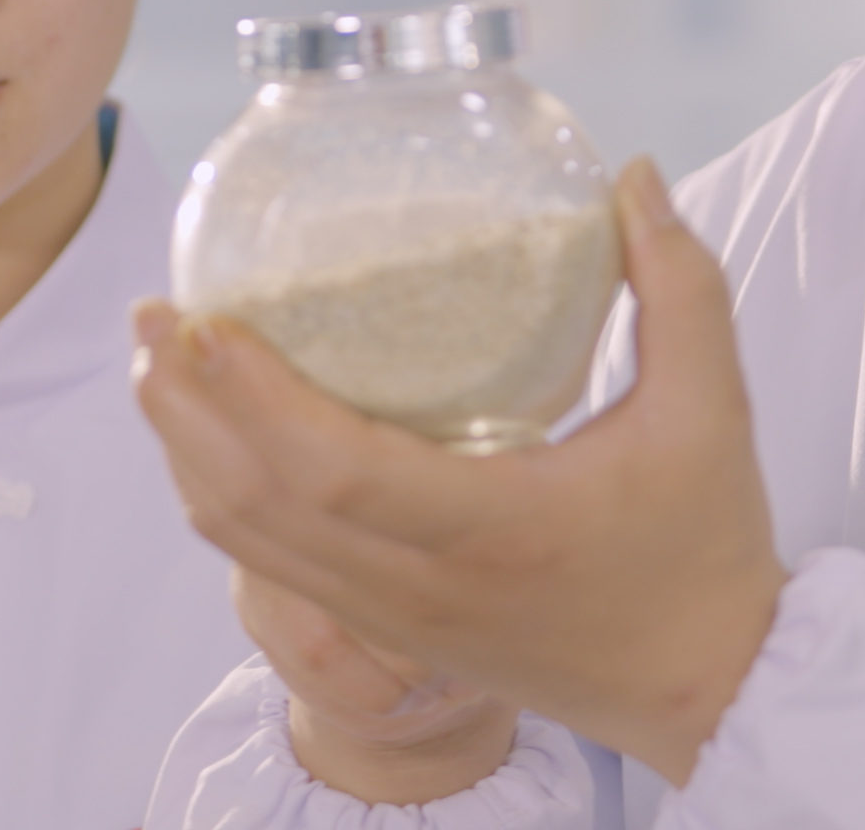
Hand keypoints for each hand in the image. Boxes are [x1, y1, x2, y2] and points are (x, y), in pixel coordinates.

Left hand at [132, 158, 787, 785]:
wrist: (704, 687)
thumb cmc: (705, 548)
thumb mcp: (711, 412)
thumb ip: (679, 289)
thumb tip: (638, 177)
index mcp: (492, 529)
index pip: (337, 472)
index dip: (257, 398)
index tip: (210, 320)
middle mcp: (422, 584)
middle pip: (256, 507)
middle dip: (184, 410)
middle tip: (153, 312)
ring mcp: (394, 618)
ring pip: (249, 544)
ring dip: (187, 452)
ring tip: (159, 362)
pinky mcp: (388, 630)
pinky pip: (272, 566)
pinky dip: (224, 496)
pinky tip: (211, 435)